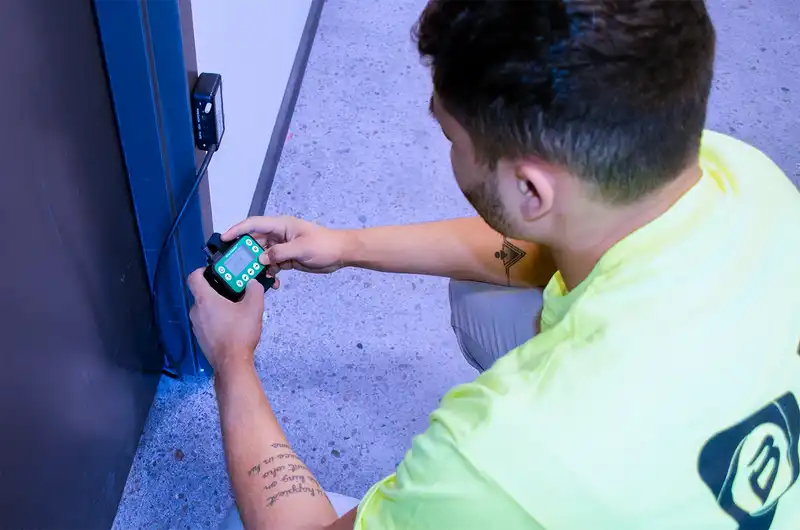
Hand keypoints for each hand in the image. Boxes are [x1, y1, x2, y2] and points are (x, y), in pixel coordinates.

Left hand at [187, 268, 264, 373]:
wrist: (232, 362)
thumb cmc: (239, 332)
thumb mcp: (254, 306)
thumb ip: (254, 289)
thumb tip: (252, 283)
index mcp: (205, 299)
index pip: (194, 277)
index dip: (202, 271)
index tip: (216, 272)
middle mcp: (196, 311)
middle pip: (202, 293)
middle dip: (218, 290)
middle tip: (235, 292)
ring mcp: (196, 326)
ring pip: (205, 309)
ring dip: (218, 306)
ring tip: (236, 310)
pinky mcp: (201, 338)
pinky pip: (207, 322)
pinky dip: (217, 320)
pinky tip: (232, 325)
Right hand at [223, 216, 353, 276]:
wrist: (340, 254)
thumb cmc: (324, 245)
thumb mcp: (301, 248)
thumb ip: (279, 253)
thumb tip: (261, 259)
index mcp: (281, 225)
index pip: (253, 224)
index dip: (237, 230)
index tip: (224, 239)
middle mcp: (278, 235)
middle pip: (254, 242)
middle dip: (245, 253)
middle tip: (236, 266)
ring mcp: (282, 247)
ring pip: (262, 256)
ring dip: (258, 266)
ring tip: (254, 277)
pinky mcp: (286, 258)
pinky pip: (272, 265)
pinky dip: (270, 273)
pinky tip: (273, 281)